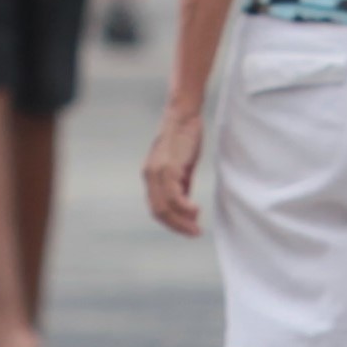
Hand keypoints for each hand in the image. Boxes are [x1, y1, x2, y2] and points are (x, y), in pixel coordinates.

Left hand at [140, 104, 205, 237]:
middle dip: (177, 226)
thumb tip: (185, 205)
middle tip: (195, 233)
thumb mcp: (183, 165)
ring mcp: (157, 172)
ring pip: (164, 207)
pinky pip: (172, 195)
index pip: (157, 209)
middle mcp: (150, 176)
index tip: (189, 230)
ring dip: (181, 221)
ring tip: (197, 228)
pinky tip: (196, 210)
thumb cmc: (185, 137)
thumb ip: (182, 184)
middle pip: (158, 212)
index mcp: (151, 177)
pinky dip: (183, 207)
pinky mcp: (167, 167)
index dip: (172, 223)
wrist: (184, 113)